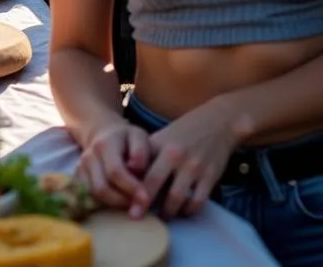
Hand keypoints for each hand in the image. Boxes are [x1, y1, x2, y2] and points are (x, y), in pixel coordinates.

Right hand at [75, 120, 153, 211]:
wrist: (104, 135)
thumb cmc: (127, 139)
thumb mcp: (139, 137)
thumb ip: (140, 152)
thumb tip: (134, 169)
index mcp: (104, 145)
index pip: (115, 171)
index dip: (131, 188)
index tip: (146, 199)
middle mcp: (88, 156)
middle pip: (101, 188)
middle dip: (122, 201)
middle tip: (139, 203)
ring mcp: (81, 167)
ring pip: (95, 195)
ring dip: (115, 203)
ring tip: (131, 201)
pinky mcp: (78, 177)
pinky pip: (90, 197)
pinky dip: (105, 203)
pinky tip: (119, 198)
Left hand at [134, 103, 238, 218]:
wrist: (218, 123)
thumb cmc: (185, 131)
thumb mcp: (162, 136)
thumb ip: (148, 154)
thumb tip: (130, 175)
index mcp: (158, 143)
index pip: (139, 167)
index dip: (129, 184)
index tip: (121, 196)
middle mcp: (173, 154)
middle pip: (153, 183)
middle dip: (142, 203)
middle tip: (135, 217)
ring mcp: (193, 166)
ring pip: (175, 197)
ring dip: (167, 211)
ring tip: (162, 217)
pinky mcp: (210, 176)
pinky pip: (197, 201)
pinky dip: (189, 210)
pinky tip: (183, 211)